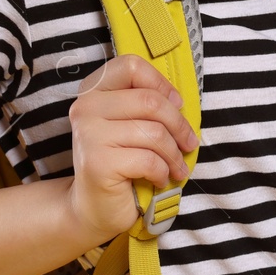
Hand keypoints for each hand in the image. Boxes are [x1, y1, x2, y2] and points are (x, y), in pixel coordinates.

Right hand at [65, 54, 199, 242]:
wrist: (93, 208)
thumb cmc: (119, 162)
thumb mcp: (131, 126)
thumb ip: (146, 105)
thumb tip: (179, 101)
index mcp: (93, 91)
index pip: (131, 66)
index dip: (160, 83)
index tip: (177, 105)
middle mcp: (86, 108)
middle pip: (150, 101)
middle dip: (179, 125)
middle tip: (189, 144)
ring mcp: (89, 134)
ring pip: (154, 133)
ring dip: (174, 154)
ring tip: (177, 168)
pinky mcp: (98, 163)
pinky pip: (149, 160)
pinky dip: (162, 172)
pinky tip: (159, 179)